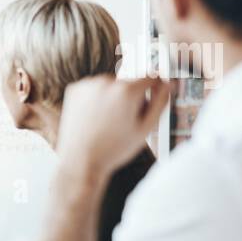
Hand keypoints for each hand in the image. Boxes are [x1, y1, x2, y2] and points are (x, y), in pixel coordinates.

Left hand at [56, 75, 170, 178]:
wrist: (80, 161)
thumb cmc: (114, 149)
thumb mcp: (145, 129)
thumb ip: (160, 102)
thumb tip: (167, 84)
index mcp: (127, 91)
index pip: (150, 79)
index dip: (152, 92)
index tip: (147, 104)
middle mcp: (106, 82)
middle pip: (128, 83)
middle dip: (130, 97)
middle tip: (123, 121)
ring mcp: (88, 84)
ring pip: (109, 85)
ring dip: (112, 97)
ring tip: (106, 121)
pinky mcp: (74, 89)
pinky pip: (92, 89)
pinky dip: (95, 98)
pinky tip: (93, 117)